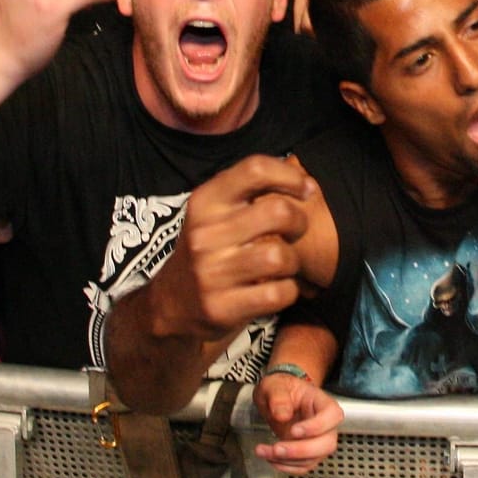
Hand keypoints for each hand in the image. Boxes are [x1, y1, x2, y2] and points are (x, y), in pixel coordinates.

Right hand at [145, 156, 316, 342]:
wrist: (171, 304)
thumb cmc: (208, 251)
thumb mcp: (213, 213)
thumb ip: (249, 192)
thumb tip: (307, 184)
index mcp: (205, 202)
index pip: (255, 169)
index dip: (290, 176)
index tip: (306, 189)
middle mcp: (205, 234)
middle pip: (278, 212)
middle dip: (299, 221)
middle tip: (296, 231)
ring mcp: (211, 273)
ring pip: (281, 257)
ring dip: (292, 262)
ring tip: (282, 264)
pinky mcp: (222, 308)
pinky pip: (279, 293)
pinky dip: (288, 291)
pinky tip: (276, 288)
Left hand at [254, 368, 342, 473]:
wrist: (277, 399)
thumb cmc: (280, 389)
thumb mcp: (274, 385)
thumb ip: (278, 397)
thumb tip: (282, 414)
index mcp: (321, 402)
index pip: (332, 415)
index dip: (317, 426)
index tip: (294, 430)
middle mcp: (325, 424)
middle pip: (327, 443)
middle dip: (300, 451)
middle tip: (276, 448)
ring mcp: (318, 441)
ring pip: (314, 459)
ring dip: (287, 460)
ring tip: (263, 451)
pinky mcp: (308, 454)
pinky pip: (303, 466)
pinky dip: (286, 467)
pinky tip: (271, 458)